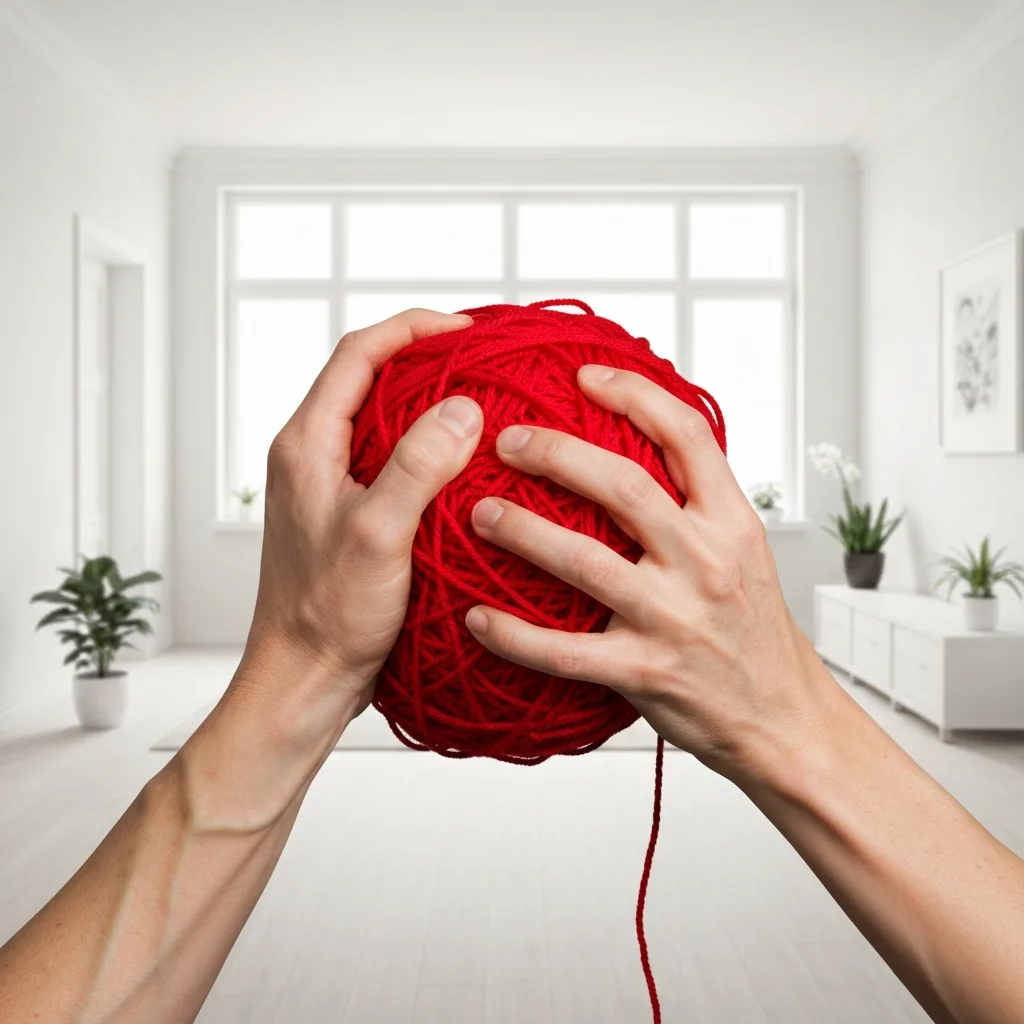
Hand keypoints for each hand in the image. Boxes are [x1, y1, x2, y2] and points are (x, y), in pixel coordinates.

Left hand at [240, 309, 482, 732]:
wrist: (304, 678)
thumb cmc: (326, 615)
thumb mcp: (378, 534)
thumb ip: (416, 466)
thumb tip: (462, 408)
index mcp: (306, 444)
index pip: (357, 355)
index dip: (412, 329)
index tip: (466, 331)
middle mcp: (312, 456)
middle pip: (368, 378)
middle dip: (424, 358)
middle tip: (481, 359)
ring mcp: (330, 486)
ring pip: (382, 420)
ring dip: (428, 404)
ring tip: (482, 403)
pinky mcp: (350, 515)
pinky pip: (392, 461)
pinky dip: (428, 450)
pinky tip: (466, 468)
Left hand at [465, 364, 835, 784]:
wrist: (783, 717)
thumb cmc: (755, 631)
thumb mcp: (745, 552)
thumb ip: (698, 503)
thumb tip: (644, 447)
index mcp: (731, 522)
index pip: (687, 435)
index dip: (633, 394)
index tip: (585, 376)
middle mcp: (705, 561)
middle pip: (623, 486)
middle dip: (557, 454)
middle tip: (507, 441)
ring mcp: (673, 618)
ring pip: (584, 562)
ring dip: (522, 532)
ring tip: (480, 514)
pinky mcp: (644, 672)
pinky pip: (563, 652)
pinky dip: (514, 636)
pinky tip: (478, 619)